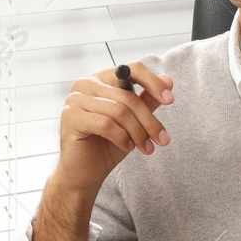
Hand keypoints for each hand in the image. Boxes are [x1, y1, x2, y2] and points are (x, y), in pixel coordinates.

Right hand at [54, 61, 174, 196]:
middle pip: (128, 96)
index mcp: (102, 79)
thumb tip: (168, 79)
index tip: (170, 100)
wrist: (84, 172)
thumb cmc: (107, 144)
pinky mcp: (71, 117)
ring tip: (146, 148)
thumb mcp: (133, 121)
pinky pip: (106, 124)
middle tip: (163, 140)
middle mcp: (86, 83)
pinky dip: (122, 137)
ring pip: (119, 111)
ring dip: (138, 133)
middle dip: (149, 121)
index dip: (153, 83)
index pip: (132, 69)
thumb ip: (147, 100)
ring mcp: (76, 99)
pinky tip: (127, 147)